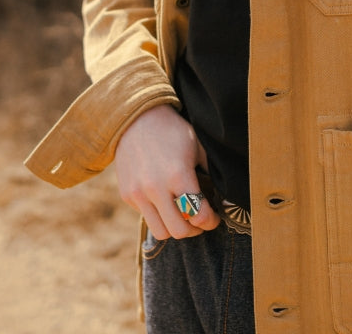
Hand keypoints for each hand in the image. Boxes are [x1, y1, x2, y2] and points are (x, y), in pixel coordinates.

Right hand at [114, 104, 219, 238]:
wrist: (137, 119)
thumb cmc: (174, 131)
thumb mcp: (198, 147)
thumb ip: (210, 172)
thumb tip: (224, 195)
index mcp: (178, 175)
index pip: (198, 215)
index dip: (210, 221)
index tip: (215, 218)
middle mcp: (156, 188)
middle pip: (179, 231)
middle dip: (195, 229)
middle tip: (201, 220)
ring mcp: (139, 194)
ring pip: (160, 232)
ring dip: (175, 227)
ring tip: (184, 215)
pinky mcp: (127, 196)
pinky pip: (146, 217)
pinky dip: (159, 215)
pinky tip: (166, 201)